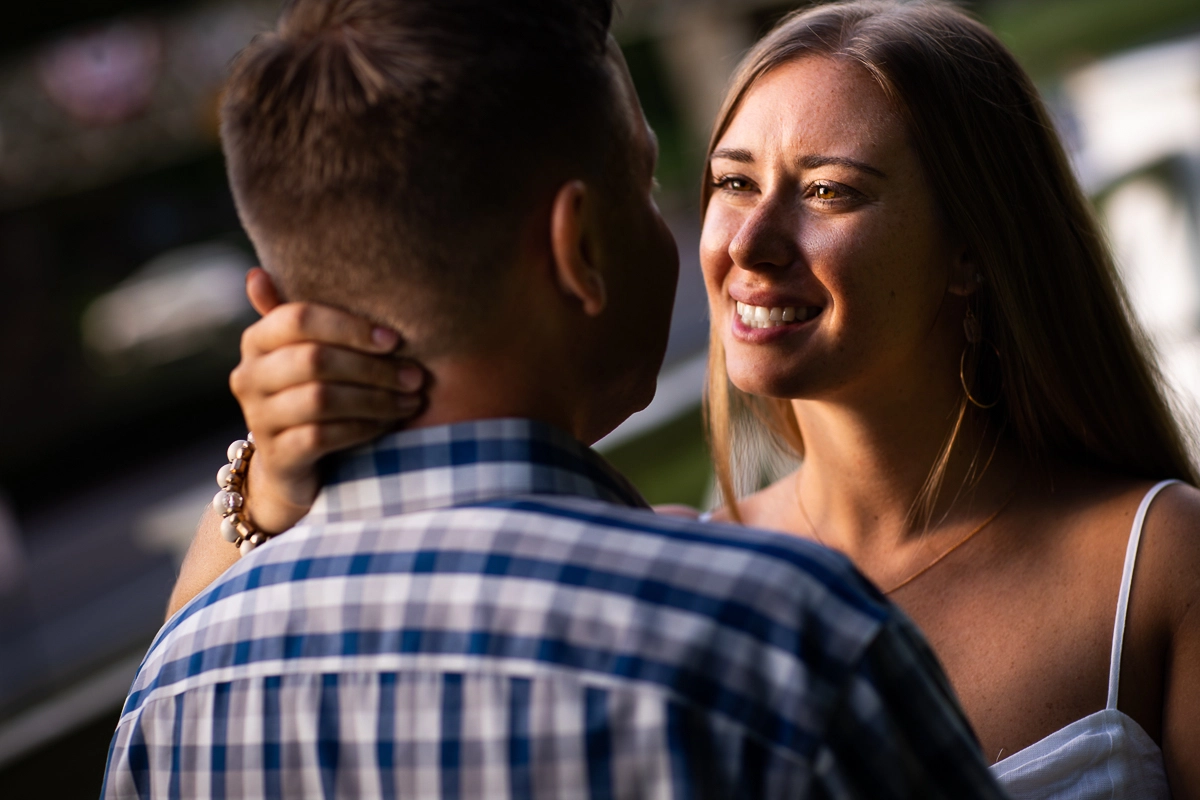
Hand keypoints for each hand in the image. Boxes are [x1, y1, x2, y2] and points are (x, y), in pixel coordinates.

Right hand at [231, 268, 426, 532]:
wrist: (295, 464)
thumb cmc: (315, 392)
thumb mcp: (313, 350)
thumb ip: (307, 317)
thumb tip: (256, 273)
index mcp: (258, 340)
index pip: (299, 318)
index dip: (350, 326)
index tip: (395, 340)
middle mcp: (249, 376)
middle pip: (315, 359)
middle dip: (373, 368)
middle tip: (416, 376)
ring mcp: (259, 417)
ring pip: (322, 399)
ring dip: (375, 399)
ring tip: (410, 400)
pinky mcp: (277, 455)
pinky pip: (322, 437)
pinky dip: (362, 428)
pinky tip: (387, 425)